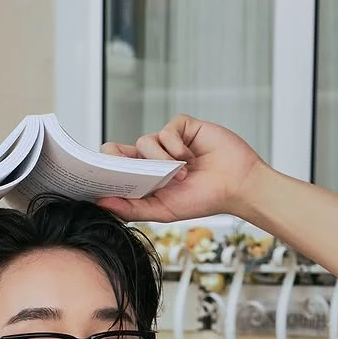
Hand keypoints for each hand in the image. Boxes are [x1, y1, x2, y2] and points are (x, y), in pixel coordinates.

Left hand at [96, 115, 267, 222]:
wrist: (238, 185)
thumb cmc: (204, 199)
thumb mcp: (163, 211)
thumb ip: (132, 208)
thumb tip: (101, 204)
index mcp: (144, 179)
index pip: (114, 169)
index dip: (104, 170)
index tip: (100, 178)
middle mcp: (152, 159)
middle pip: (119, 149)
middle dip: (122, 159)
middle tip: (131, 170)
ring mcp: (167, 142)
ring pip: (144, 141)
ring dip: (161, 160)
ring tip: (182, 173)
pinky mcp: (182, 127)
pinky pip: (165, 130)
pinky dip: (175, 145)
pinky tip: (189, 157)